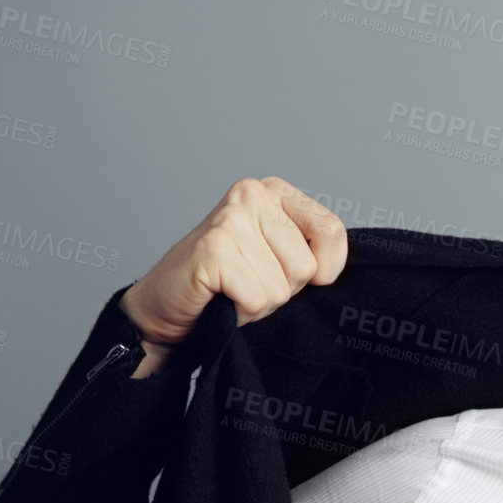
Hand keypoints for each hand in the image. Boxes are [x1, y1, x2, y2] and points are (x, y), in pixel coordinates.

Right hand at [120, 177, 346, 373]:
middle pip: (307, 267)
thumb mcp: (280, 261)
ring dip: (260, 302)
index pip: (332, 231)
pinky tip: (219, 296)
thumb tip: (338, 268)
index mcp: (273, 191)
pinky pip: (258, 298)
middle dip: (282, 289)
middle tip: (246, 282)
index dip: (322, 270)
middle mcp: (251, 194)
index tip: (289, 274)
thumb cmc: (226, 286)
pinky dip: (242, 311)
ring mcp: (231, 219)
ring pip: (283, 287)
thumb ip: (312, 251)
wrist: (164, 307)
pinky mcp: (214, 248)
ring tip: (232, 289)